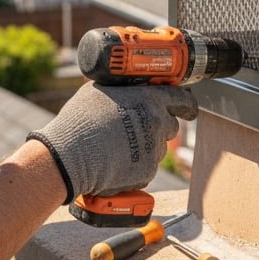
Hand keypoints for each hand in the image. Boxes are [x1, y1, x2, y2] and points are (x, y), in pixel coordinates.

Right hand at [27, 82, 198, 201]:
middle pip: (170, 126)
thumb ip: (125, 89)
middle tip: (137, 128)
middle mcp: (158, 123)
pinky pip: (147, 166)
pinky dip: (136, 165)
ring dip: (145, 146)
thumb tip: (129, 88)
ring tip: (119, 146)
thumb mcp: (102, 90)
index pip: (183, 100)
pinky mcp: (147, 171)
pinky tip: (116, 161)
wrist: (70, 155)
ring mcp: (154, 149)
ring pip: (158, 148)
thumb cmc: (81, 119)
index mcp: (150, 99)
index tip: (188, 109)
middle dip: (158, 126)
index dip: (187, 105)